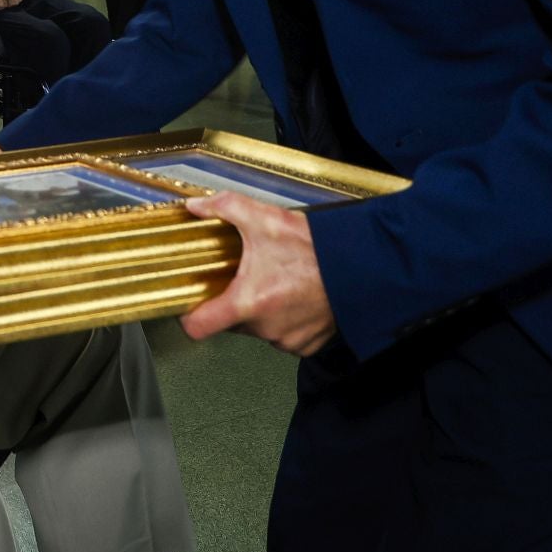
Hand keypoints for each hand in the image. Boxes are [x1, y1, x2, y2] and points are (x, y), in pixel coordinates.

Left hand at [178, 192, 336, 356]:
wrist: (363, 264)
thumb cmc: (316, 247)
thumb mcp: (264, 219)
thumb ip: (223, 207)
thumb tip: (195, 205)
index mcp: (248, 303)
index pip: (198, 327)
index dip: (189, 316)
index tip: (190, 304)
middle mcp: (266, 328)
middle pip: (230, 323)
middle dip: (233, 302)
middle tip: (243, 278)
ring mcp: (289, 340)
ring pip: (259, 329)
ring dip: (261, 311)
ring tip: (275, 283)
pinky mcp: (309, 345)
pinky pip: (285, 336)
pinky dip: (285, 320)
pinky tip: (294, 297)